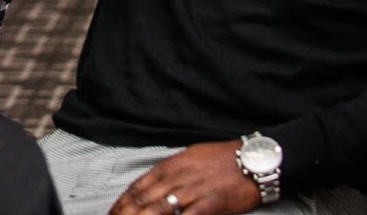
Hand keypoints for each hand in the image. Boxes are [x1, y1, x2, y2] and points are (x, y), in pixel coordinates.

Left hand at [111, 140, 260, 214]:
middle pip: (143, 200)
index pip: (137, 187)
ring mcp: (192, 191)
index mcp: (169, 166)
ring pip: (159, 210)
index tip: (112, 213)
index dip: (122, 203)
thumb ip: (169, 171)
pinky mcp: (210, 204)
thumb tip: (152, 184)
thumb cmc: (222, 158)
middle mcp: (176, 177)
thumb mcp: (189, 157)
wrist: (254, 160)